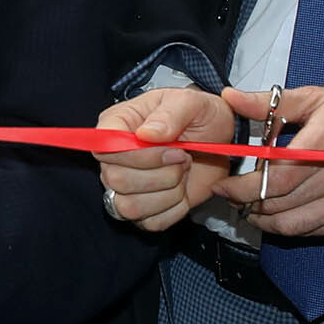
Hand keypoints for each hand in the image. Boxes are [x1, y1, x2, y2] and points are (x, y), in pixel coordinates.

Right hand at [94, 87, 235, 230]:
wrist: (220, 137)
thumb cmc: (199, 115)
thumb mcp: (189, 101)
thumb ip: (169, 114)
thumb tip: (147, 134)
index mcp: (116, 125)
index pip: (104, 148)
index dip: (137, 155)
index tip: (172, 149)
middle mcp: (114, 158)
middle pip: (116, 180)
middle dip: (161, 174)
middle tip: (183, 157)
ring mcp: (126, 186)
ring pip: (129, 206)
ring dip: (167, 193)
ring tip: (182, 173)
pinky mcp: (145, 208)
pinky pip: (150, 222)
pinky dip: (174, 210)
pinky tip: (182, 191)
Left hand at [216, 85, 323, 239]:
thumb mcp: (323, 97)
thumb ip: (274, 103)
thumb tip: (231, 98)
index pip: (273, 176)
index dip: (241, 186)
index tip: (223, 182)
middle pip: (278, 203)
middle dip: (244, 202)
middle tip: (227, 194)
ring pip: (293, 224)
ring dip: (262, 219)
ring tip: (246, 206)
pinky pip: (315, 232)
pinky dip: (289, 227)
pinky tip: (276, 214)